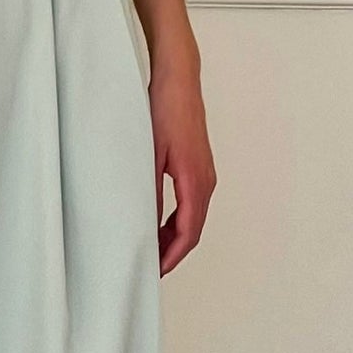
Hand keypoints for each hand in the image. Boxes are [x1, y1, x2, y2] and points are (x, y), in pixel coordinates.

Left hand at [149, 43, 215, 274]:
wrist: (179, 80)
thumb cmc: (165, 111)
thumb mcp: (150, 156)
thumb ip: (150, 192)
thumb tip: (146, 224)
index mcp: (196, 182)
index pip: (188, 233)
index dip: (172, 257)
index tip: (156, 271)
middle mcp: (206, 182)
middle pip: (193, 230)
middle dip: (173, 253)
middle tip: (150, 268)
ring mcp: (205, 174)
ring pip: (192, 218)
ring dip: (174, 238)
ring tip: (151, 250)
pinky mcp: (198, 167)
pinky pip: (191, 204)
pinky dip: (177, 221)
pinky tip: (158, 224)